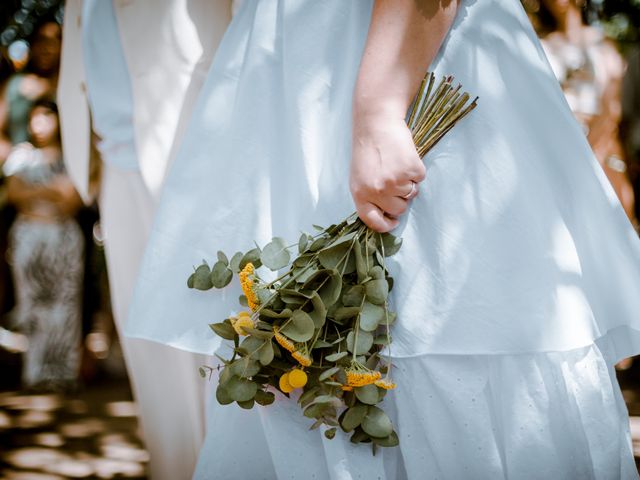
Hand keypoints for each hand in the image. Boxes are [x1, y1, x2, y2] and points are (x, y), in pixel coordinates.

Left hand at [350, 109, 425, 231]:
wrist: (376, 123)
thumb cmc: (368, 150)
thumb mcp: (360, 176)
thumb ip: (369, 196)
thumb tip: (387, 216)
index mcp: (360, 194)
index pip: (373, 221)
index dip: (385, 225)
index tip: (393, 222)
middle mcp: (376, 191)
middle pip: (398, 209)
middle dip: (401, 198)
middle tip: (394, 178)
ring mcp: (394, 181)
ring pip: (411, 195)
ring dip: (409, 182)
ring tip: (397, 164)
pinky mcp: (410, 170)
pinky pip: (420, 179)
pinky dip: (416, 169)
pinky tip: (404, 157)